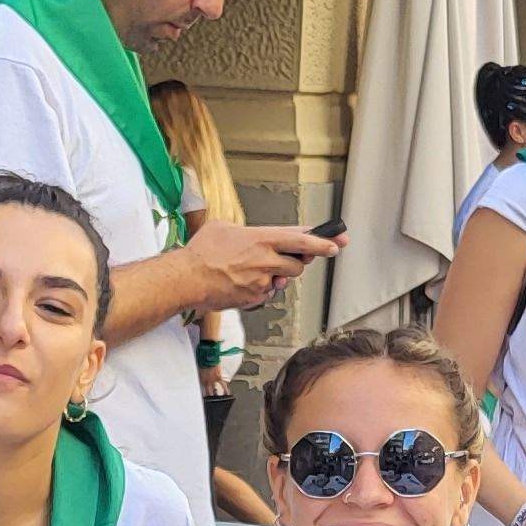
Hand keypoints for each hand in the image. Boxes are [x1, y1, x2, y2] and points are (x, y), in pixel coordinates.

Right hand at [179, 219, 337, 307]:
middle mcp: (265, 259)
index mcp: (261, 238)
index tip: (338, 241)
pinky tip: (243, 282)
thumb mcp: (225, 227)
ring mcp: (262, 281)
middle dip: (302, 261)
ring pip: (284, 280)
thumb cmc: (202, 252)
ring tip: (258, 269)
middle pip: (299, 263)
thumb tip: (256, 236)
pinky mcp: (255, 297)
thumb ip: (248, 232)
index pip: (301, 238)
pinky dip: (261, 289)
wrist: (186, 278)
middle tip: (303, 257)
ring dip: (279, 276)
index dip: (322, 240)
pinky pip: (267, 294)